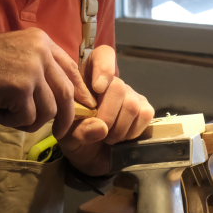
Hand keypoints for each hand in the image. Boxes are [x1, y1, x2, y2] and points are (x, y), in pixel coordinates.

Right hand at [0, 28, 96, 134]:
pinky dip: (10, 122)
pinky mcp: (21, 88)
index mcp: (42, 41)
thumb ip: (38, 68)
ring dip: (28, 121)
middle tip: (59, 133)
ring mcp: (32, 69)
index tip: (82, 108)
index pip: (70, 69)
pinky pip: (26, 118)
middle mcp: (41, 51)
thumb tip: (65, 96)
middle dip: (65, 118)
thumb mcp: (14, 54)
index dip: (79, 92)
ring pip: (48, 111)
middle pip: (66, 93)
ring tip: (5, 114)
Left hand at [57, 45, 154, 175]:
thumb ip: (78, 130)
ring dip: (119, 128)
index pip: (103, 55)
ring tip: (108, 137)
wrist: (90, 157)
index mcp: (87, 77)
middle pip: (118, 86)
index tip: (98, 88)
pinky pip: (144, 115)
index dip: (104, 68)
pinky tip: (122, 137)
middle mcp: (112, 82)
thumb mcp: (68, 135)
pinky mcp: (144, 109)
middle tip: (100, 130)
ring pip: (131, 104)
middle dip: (107, 114)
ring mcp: (131, 94)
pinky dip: (132, 131)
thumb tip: (101, 127)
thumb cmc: (76, 137)